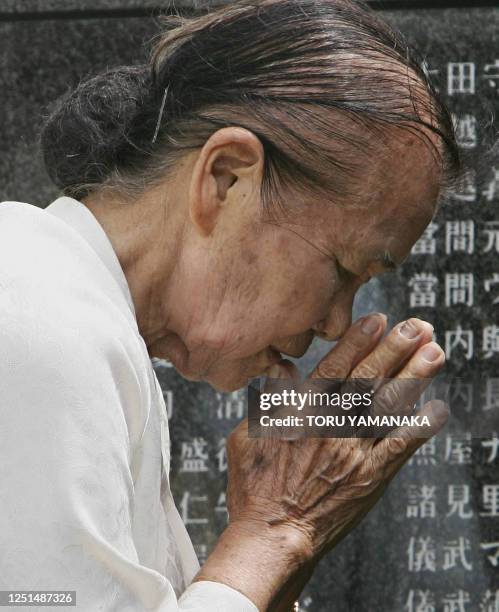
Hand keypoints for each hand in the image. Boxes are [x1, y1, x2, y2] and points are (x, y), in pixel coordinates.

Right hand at [226, 314, 447, 563]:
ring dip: (413, 378)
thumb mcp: (246, 437)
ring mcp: (353, 452)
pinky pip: (399, 448)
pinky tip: (436, 409)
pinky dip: (419, 427)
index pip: (334, 368)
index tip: (378, 319)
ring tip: (434, 352)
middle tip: (419, 326)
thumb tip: (282, 369)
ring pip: (388, 408)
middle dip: (395, 349)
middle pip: (368, 380)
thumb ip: (268, 402)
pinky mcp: (369, 478)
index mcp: (300, 414)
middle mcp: (330, 427)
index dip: (358, 341)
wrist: (272, 537)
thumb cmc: (253, 488)